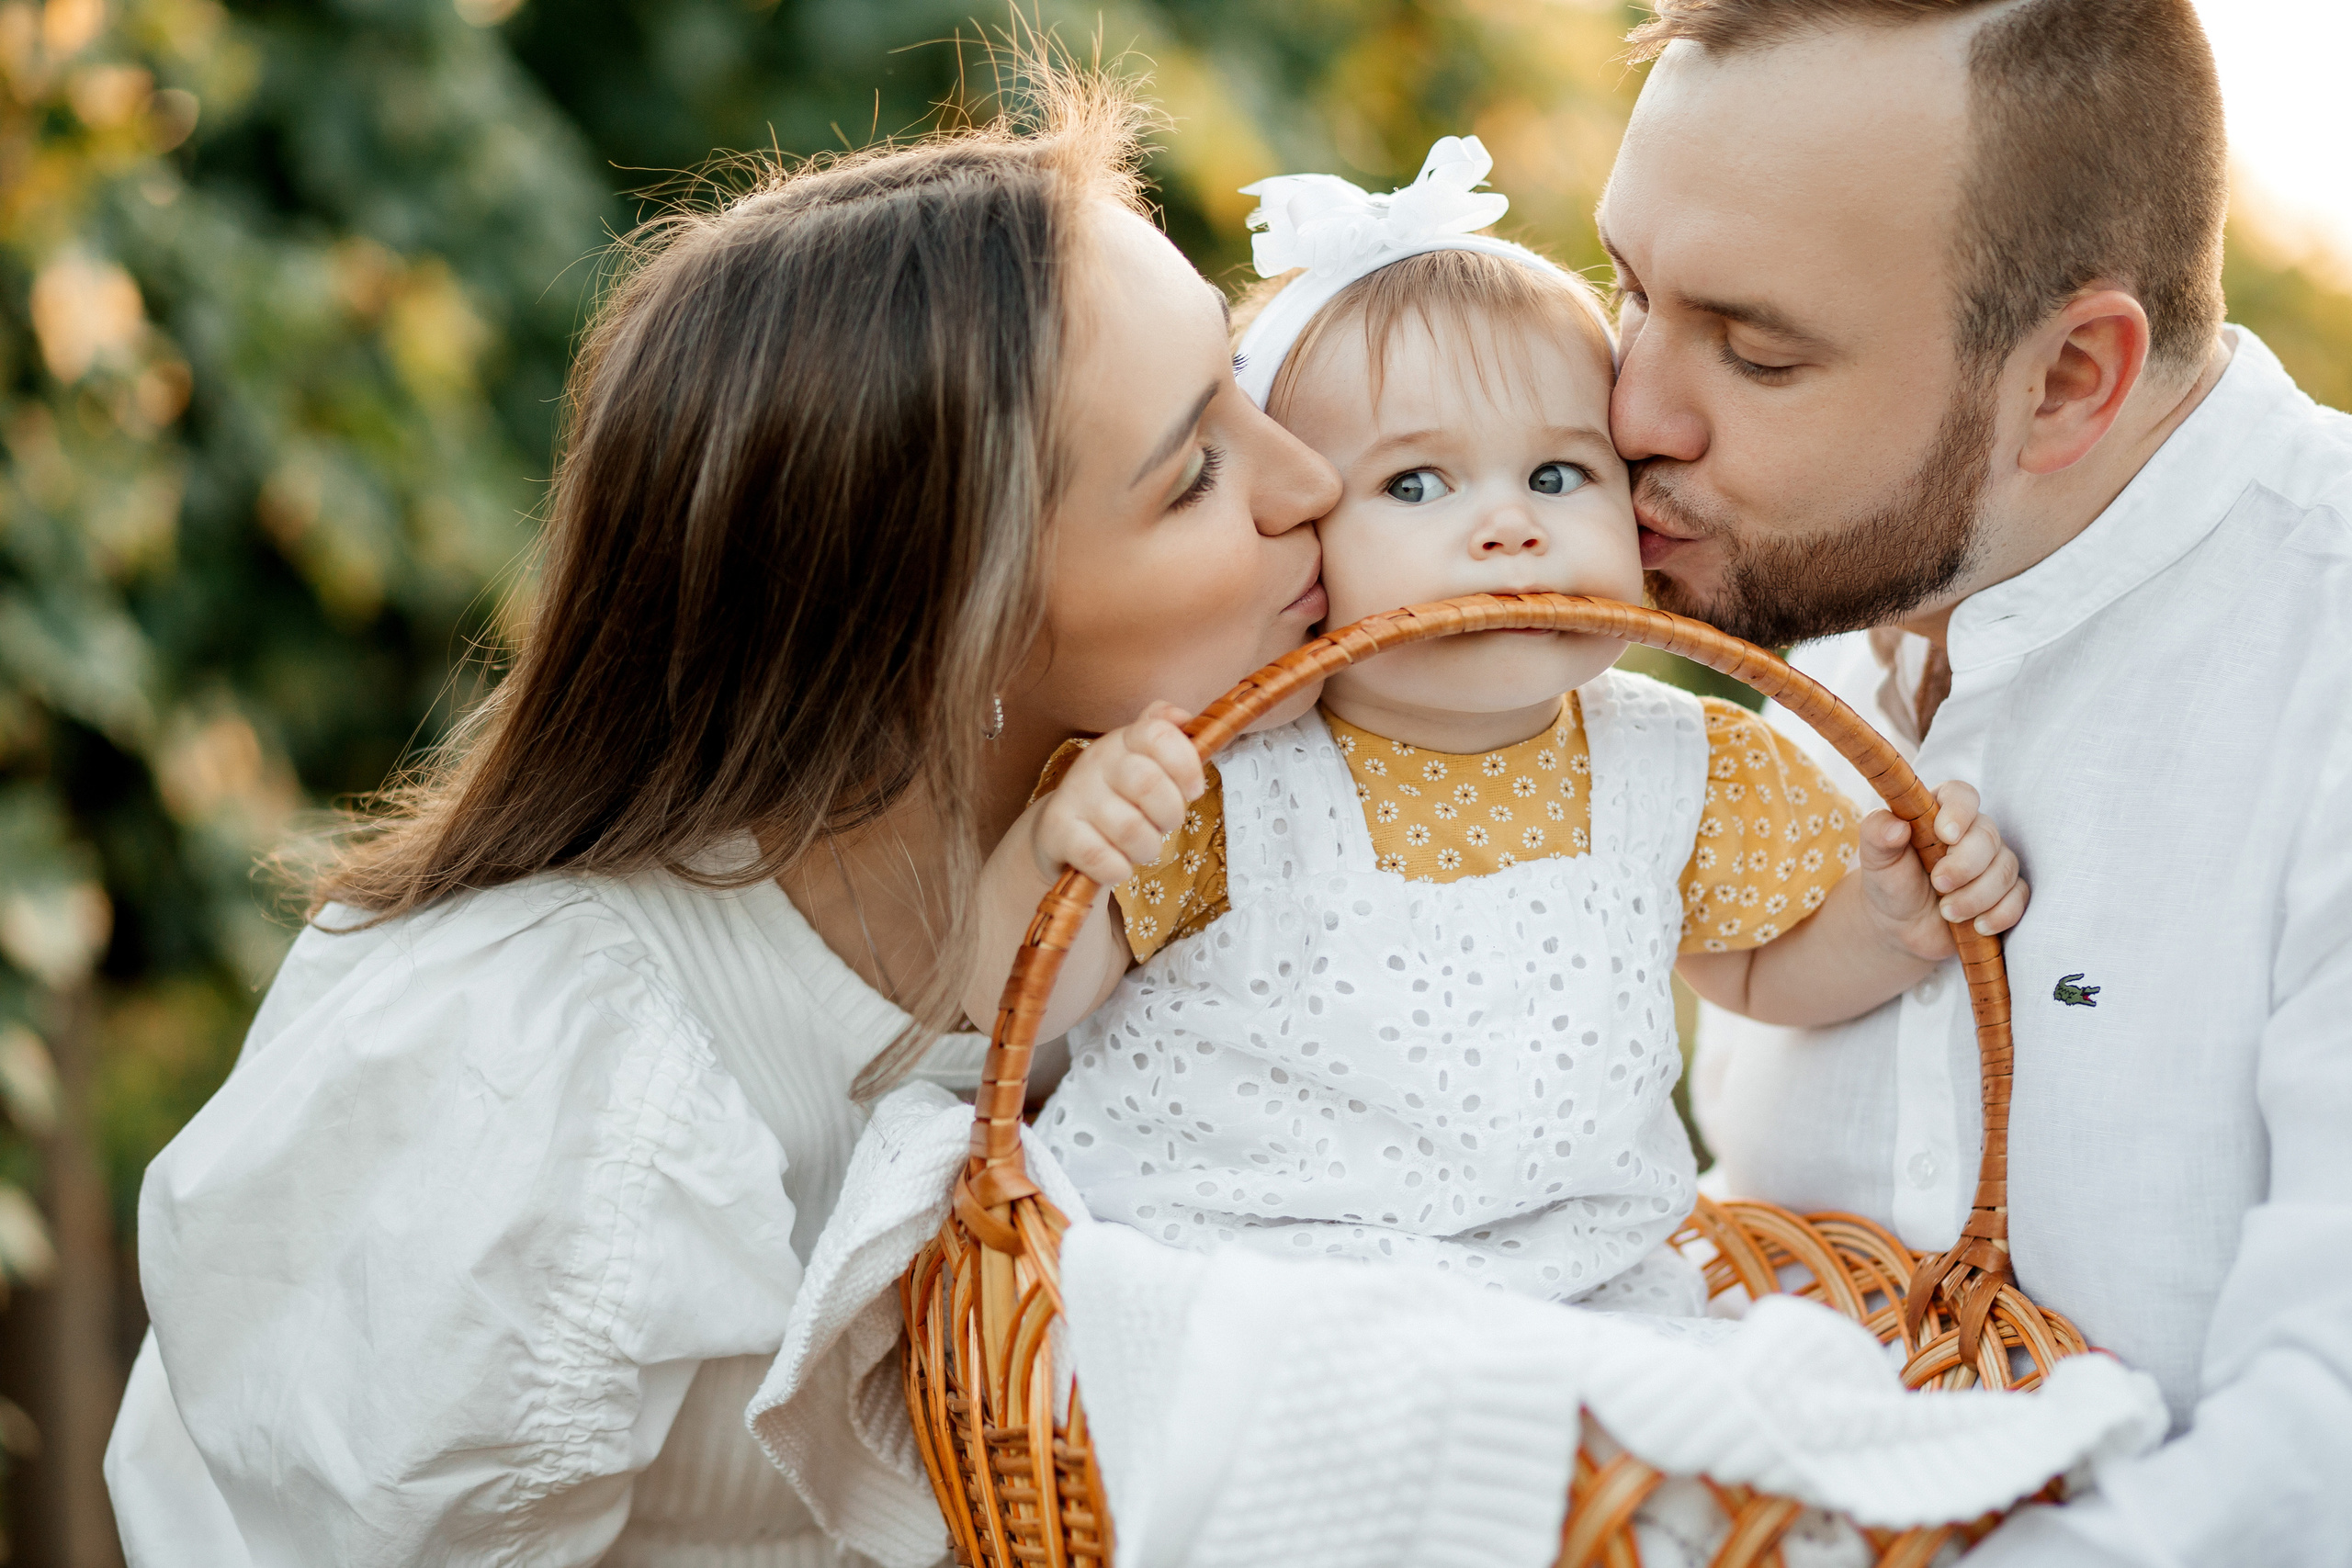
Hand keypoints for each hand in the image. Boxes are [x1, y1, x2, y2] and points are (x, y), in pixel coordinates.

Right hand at [1031, 702, 1204, 886]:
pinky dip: (1118, 868)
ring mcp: (1074, 795)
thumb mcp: (1143, 765)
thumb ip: (1167, 737)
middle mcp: (1095, 761)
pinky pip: (1100, 856)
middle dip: (1169, 814)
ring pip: (1129, 827)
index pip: (1158, 734)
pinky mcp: (1057, 830)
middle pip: (1148, 782)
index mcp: (1123, 740)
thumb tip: (1183, 718)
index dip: (1186, 764)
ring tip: (1141, 847)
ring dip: (1146, 847)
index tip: (1193, 790)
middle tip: (1165, 824)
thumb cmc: (1119, 800)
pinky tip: (1116, 865)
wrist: (1061, 834)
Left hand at [1855, 781, 2027, 962]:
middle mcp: (1971, 832)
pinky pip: (2019, 897)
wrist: (1900, 926)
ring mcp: (1992, 861)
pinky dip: (2000, 914)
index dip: (1960, 811)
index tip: (1945, 836)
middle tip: (1938, 884)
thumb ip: (1877, 834)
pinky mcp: (2006, 891)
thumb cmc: (1889, 882)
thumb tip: (1896, 826)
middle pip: (1988, 836)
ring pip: (2005, 869)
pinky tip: (1977, 925)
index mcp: (1939, 812)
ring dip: (1977, 896)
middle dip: (1964, 865)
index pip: (1962, 795)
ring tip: (1947, 912)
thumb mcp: (1876, 859)